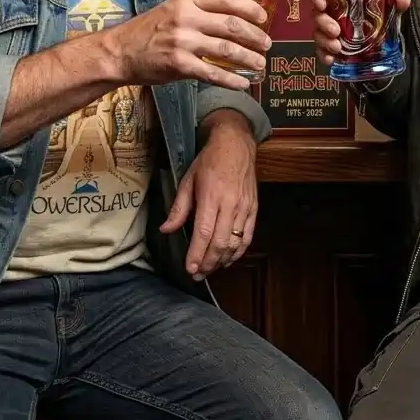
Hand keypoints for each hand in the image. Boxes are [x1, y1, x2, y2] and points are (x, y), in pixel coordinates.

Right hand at [108, 0, 269, 91]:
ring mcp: (183, 42)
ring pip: (227, 50)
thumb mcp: (172, 9)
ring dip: (248, 59)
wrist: (119, 52)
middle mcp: (186, 18)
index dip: (249, 7)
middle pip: (232, 25)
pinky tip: (243, 83)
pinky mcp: (179, 65)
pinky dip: (232, 79)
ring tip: (260, 64)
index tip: (263, 17)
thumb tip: (233, 17)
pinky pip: (213, 73)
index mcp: (186, 0)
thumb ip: (199, 10)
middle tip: (267, 44)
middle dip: (254, 36)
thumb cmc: (148, 31)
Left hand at [160, 113, 257, 277]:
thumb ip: (178, 208)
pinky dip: (238, 252)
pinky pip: (247, 236)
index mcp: (211, 196)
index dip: (197, 254)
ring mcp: (244, 207)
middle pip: (220, 242)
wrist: (236, 144)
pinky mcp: (254, 209)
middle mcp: (230, 204)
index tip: (190, 269)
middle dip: (208, 263)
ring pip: (234, 242)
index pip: (203, 232)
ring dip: (222, 260)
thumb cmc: (209, 160)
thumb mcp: (188, 179)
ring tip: (210, 269)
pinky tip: (228, 259)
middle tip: (197, 275)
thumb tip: (165, 230)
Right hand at [311, 0, 410, 66]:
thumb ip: (396, 3)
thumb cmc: (381, 20)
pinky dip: (323, 55)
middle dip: (323, 22)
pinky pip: (320, 50)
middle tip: (336, 31)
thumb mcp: (390, 10)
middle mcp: (332, 12)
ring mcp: (328, 30)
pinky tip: (330, 60)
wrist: (384, 46)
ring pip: (317, 32)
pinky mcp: (329, 46)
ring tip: (336, 47)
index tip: (322, 4)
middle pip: (317, 13)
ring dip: (324, 40)